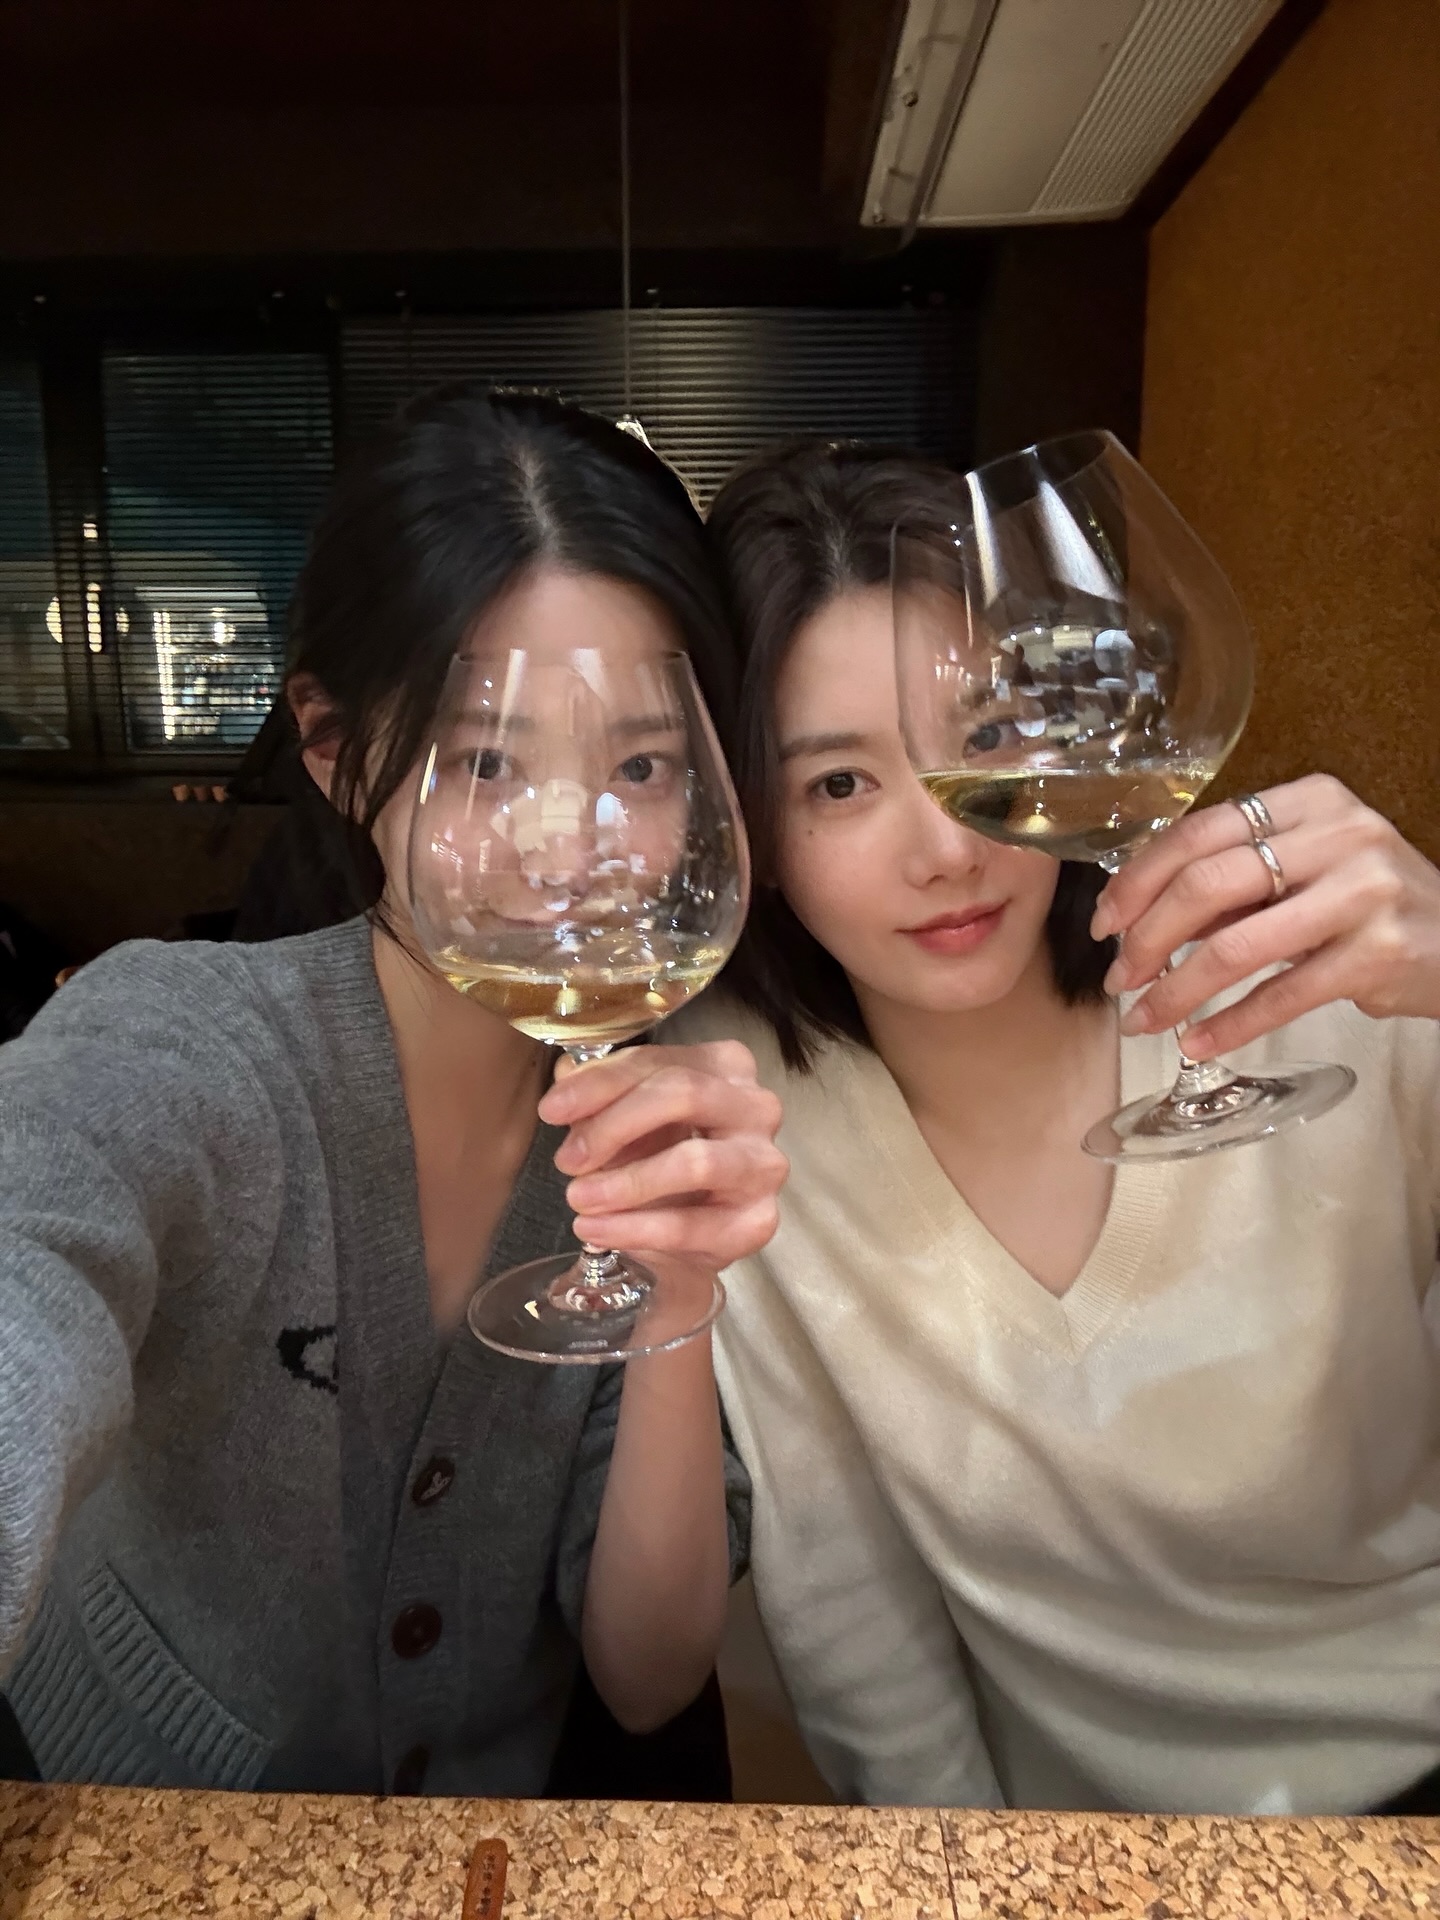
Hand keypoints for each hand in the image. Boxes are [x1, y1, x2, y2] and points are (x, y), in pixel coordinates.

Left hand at [537, 1041, 786, 1266]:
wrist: (688, 1235)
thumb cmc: (660, 1160)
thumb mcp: (627, 1120)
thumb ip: (600, 1098)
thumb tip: (566, 1084)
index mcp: (726, 1066)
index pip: (656, 1062)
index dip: (598, 1084)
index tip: (551, 1110)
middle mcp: (756, 1107)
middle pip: (683, 1095)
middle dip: (614, 1127)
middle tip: (568, 1159)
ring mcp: (764, 1164)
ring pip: (694, 1162)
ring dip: (626, 1183)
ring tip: (579, 1198)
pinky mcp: (759, 1221)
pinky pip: (692, 1224)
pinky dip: (636, 1228)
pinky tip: (597, 1229)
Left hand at [1091, 774, 1439, 1058]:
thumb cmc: (1367, 905)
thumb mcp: (1305, 871)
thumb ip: (1234, 882)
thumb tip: (1137, 916)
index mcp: (1310, 801)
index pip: (1200, 832)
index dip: (1139, 879)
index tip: (1106, 921)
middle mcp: (1339, 836)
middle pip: (1208, 884)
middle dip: (1148, 937)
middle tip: (1120, 977)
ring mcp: (1363, 894)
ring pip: (1236, 945)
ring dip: (1176, 990)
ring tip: (1144, 1019)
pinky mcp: (1377, 956)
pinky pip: (1280, 995)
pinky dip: (1228, 1025)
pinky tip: (1197, 1042)